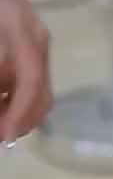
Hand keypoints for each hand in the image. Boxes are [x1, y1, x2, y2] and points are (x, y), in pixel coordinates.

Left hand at [0, 0, 51, 142]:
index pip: (31, 91)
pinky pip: (31, 78)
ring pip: (38, 91)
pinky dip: (15, 96)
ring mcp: (37, 38)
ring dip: (18, 112)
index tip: (1, 139)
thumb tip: (2, 110)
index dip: (16, 120)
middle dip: (20, 122)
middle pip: (42, 98)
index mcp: (27, 41)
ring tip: (1, 117)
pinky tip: (1, 96)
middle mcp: (39, 41)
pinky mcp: (31, 38)